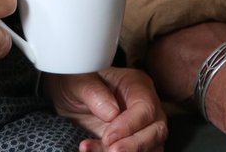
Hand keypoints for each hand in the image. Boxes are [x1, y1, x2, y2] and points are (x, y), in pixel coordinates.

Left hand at [44, 67, 167, 151]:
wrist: (69, 97)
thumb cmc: (77, 82)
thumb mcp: (78, 81)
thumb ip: (93, 92)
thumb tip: (112, 112)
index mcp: (136, 84)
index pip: (146, 108)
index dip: (130, 125)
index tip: (108, 136)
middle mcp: (144, 107)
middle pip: (156, 131)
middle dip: (135, 146)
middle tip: (111, 151)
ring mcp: (140, 128)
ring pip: (150, 148)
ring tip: (94, 150)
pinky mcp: (131, 144)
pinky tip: (90, 150)